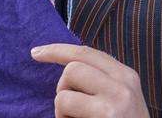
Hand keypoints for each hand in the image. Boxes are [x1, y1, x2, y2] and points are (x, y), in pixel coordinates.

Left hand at [31, 43, 149, 117]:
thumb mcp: (120, 100)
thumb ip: (100, 82)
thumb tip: (66, 66)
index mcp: (126, 76)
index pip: (86, 53)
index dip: (57, 50)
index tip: (35, 53)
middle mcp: (124, 83)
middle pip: (72, 68)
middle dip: (62, 90)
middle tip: (72, 113)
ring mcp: (116, 99)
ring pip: (65, 91)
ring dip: (61, 110)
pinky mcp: (106, 114)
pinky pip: (65, 107)